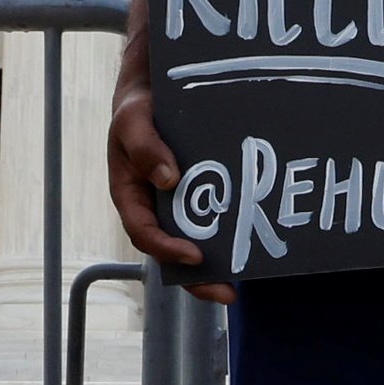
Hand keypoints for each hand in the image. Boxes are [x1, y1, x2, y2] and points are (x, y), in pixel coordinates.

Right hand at [111, 84, 229, 306]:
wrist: (154, 92)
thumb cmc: (138, 108)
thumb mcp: (133, 121)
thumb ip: (146, 148)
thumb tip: (168, 180)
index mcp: (130, 197)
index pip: (145, 234)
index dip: (167, 250)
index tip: (195, 256)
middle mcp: (154, 208)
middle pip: (171, 253)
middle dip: (197, 279)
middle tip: (227, 292)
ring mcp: (176, 205)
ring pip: (193, 243)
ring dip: (215, 266)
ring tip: (242, 283)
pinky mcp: (199, 196)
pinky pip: (212, 220)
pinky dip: (228, 235)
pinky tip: (253, 245)